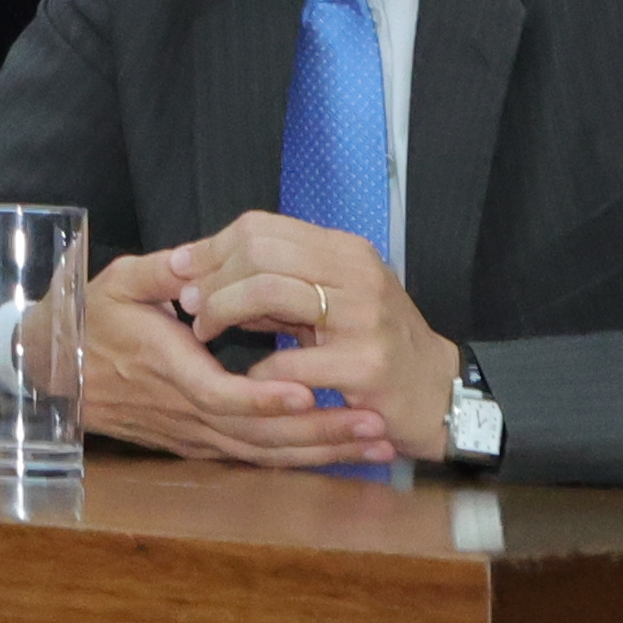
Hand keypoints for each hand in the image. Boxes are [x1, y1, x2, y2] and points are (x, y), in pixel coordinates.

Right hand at [73, 236, 405, 465]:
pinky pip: (259, 459)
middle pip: (259, 435)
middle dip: (320, 432)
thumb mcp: (115, 285)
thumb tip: (193, 260)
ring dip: (324, 451)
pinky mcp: (204, 444)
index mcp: (165, 368)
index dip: (264, 397)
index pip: (220, 394)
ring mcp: (196, 434)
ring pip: (266, 454)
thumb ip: (158, 273)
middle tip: (375, 423)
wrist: (60, 373)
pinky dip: (304, 459)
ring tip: (377, 440)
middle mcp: (186, 412)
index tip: (307, 388)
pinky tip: (343, 451)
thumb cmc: (90, 323)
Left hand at [166, 212, 458, 464]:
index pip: (261, 227)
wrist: (440, 395)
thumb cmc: (375, 345)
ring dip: (224, 313)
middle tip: (192, 306)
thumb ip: (274, 281)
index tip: (181, 269)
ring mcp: (364, 317)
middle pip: (257, 252)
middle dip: (212, 278)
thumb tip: (202, 270)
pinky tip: (252, 378)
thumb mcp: (330, 300)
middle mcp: (357, 274)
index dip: (211, 247)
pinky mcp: (364, 365)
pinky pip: (288, 359)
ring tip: (208, 333)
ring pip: (267, 291)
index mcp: (344, 250)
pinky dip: (259, 370)